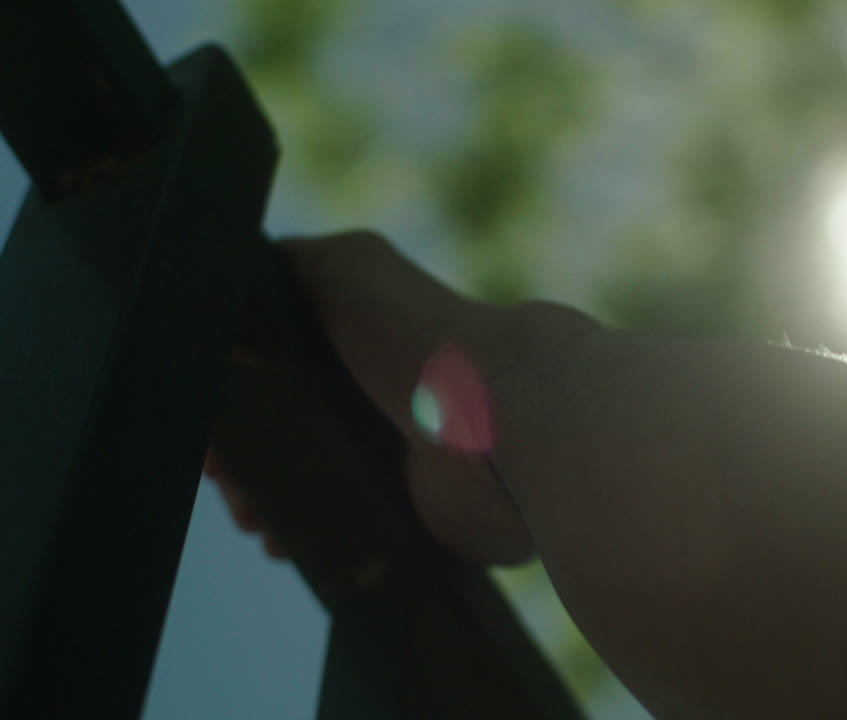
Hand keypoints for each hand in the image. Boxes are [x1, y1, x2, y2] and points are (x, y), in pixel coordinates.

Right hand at [205, 231, 548, 564]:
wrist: (495, 421)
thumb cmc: (419, 338)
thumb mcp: (347, 269)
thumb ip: (295, 263)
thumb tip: (247, 272)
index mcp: (363, 346)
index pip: (277, 375)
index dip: (234, 403)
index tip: (213, 436)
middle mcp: (382, 401)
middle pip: (288, 436)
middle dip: (246, 465)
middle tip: (230, 487)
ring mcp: (401, 463)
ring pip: (313, 491)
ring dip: (269, 507)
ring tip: (256, 521)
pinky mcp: (421, 519)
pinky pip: (356, 539)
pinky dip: (315, 543)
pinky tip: (287, 544)